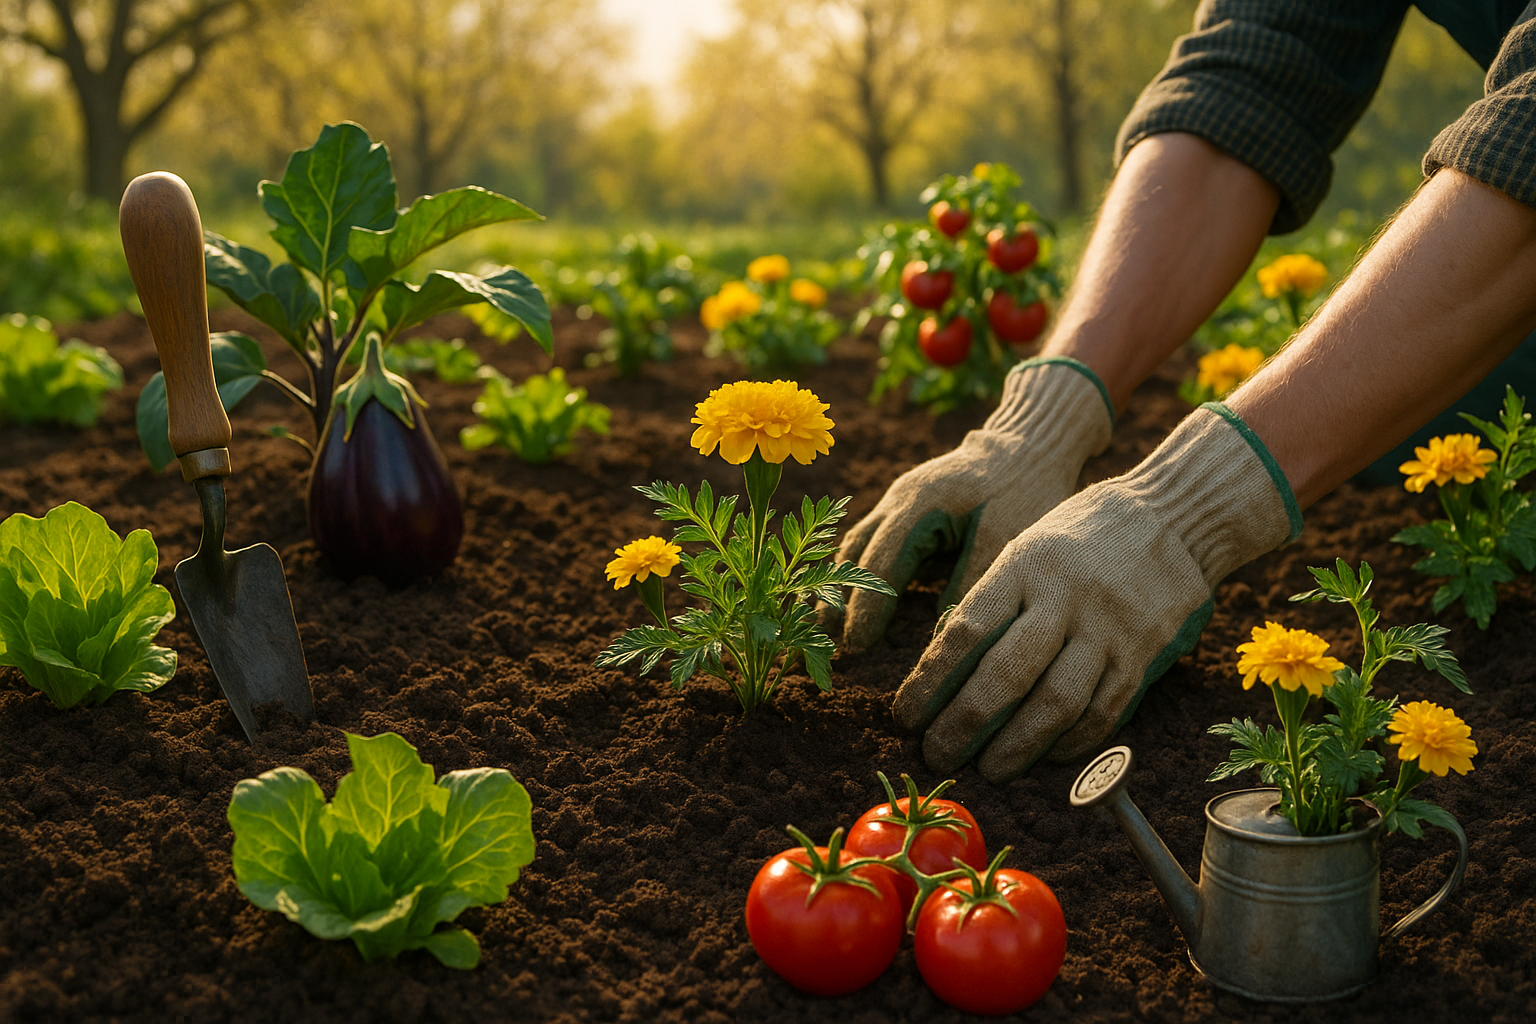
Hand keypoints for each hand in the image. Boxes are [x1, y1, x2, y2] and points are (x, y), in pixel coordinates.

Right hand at [832, 358, 1112, 650]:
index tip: (857, 647)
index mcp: (919, 505)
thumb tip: (942, 638)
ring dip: (840, 582)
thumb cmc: (1024, 491)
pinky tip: (850, 592)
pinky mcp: (907, 504)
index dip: (866, 608)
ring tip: (826, 624)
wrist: (1030, 445)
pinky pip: (871, 538)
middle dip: (839, 599)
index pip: (881, 564)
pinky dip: (857, 567)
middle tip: (827, 643)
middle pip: (856, 554)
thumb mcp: (1006, 541)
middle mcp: (899, 499)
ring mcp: (899, 498)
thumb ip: (970, 585)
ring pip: (857, 544)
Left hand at [893, 404, 1300, 781]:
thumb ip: (992, 604)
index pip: (967, 631)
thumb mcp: (1026, 550)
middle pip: (1007, 675)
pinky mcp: (1144, 655)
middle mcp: (1067, 597)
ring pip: (1057, 704)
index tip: (905, 716)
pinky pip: (1104, 713)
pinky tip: (1043, 757)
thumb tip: (942, 672)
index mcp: (1026, 565)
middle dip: (964, 725)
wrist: (1174, 517)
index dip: (930, 682)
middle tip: (936, 755)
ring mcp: (1110, 629)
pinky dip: (1069, 743)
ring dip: (1016, 748)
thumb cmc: (1079, 537)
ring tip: (988, 770)